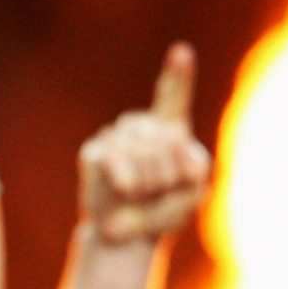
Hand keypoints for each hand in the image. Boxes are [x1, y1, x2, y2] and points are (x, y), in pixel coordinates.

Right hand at [79, 45, 210, 245]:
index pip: (173, 96)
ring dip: (149, 183)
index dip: (177, 74)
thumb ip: (189, 169)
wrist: (128, 237)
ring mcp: (115, 136)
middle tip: (159, 194)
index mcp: (170, 130)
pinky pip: (118, 160)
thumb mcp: (194, 192)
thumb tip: (152, 156)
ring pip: (144, 151)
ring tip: (141, 196)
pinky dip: (127, 182)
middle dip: (169, 174)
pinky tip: (123, 190)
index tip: (181, 51)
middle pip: (167, 139)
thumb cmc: (163, 211)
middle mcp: (141, 127)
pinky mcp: (94, 152)